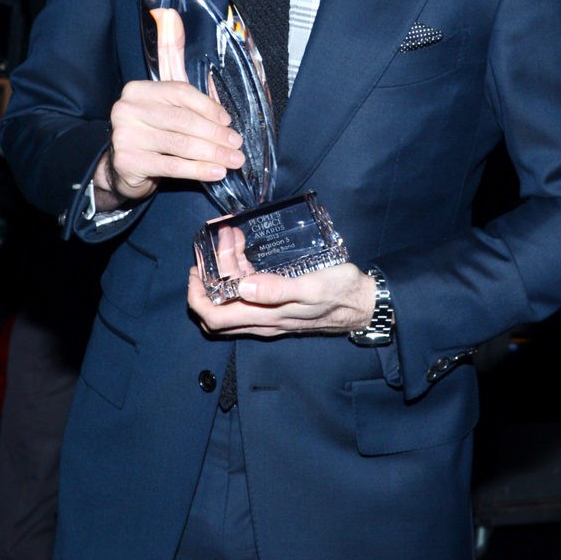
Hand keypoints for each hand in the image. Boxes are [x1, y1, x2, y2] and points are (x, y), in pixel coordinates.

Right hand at [93, 79, 243, 208]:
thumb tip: (225, 123)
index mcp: (139, 90)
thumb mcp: (165, 116)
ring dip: (212, 153)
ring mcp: (125, 136)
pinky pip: (173, 166)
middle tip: (236, 145)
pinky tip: (216, 172)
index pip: (180, 93)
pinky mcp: (128, 162)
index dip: (208, 107)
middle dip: (215, 134)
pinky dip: (199, 170)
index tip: (228, 121)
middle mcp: (128, 110)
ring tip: (233, 160)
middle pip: (182, 120)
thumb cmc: (150, 136)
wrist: (121, 167)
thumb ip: (190, 111)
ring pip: (180, 144)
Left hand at [187, 261, 375, 337]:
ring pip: (233, 298)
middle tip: (213, 248)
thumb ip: (277, 288)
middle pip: (217, 308)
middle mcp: (261, 320)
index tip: (195, 270)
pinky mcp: (278, 305)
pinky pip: (248, 293)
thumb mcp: (312, 287)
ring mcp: (269, 314)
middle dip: (208, 277)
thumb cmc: (341, 293)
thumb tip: (243, 286)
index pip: (214, 318)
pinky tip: (247, 251)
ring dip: (225, 270)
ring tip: (232, 238)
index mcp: (264, 317)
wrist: (365, 303)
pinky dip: (240, 272)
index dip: (196, 296)